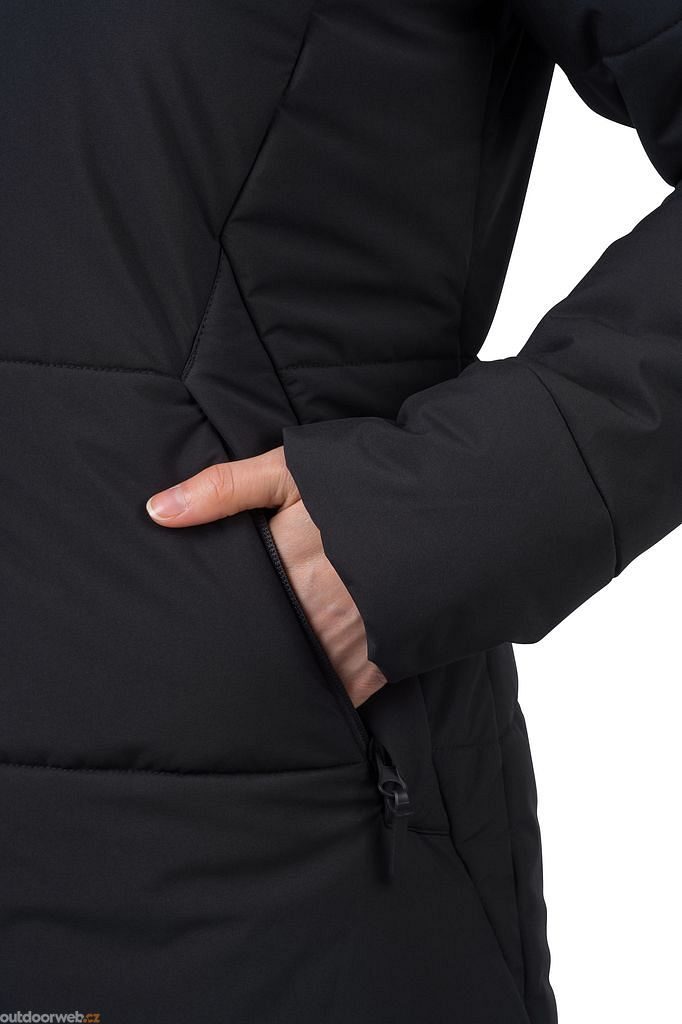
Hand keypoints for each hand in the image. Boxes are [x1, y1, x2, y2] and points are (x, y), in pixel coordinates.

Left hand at [146, 447, 386, 706]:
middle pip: (266, 646)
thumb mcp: (291, 469)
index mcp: (285, 567)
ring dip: (285, 675)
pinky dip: (329, 692)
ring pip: (301, 674)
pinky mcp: (387, 657)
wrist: (455, 499)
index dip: (218, 622)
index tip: (202, 633)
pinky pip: (346, 691)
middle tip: (222, 664)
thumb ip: (223, 488)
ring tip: (259, 685)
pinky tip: (311, 693)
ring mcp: (353, 639)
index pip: (235, 610)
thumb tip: (155, 512)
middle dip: (247, 654)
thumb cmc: (364, 481)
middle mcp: (315, 611)